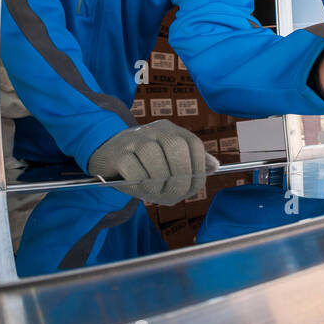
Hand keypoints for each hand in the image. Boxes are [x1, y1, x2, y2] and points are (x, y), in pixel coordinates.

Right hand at [87, 119, 211, 205]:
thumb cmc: (145, 164)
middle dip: (179, 176)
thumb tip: (215, 166)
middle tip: (173, 192)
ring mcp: (136, 138)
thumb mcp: (171, 163)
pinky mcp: (118, 152)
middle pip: (176, 147)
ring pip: (153, 156)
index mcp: (173, 132)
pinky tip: (138, 185)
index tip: (192, 186)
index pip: (194, 145)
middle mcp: (156, 130)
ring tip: (154, 189)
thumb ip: (193, 164)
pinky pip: (134, 167)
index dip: (198, 169)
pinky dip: (140, 181)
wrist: (108, 156)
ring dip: (157, 181)